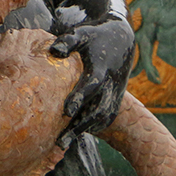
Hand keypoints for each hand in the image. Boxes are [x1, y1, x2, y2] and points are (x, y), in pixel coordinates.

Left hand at [50, 14, 133, 136]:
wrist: (122, 38)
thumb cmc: (95, 36)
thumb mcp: (81, 33)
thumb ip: (67, 41)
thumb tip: (53, 51)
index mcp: (102, 68)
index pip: (92, 85)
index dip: (80, 97)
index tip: (66, 111)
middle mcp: (111, 84)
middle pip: (98, 109)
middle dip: (80, 125)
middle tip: (60, 140)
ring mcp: (116, 93)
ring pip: (103, 116)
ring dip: (85, 129)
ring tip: (63, 142)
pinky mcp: (116, 97)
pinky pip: (107, 116)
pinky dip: (94, 126)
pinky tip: (76, 133)